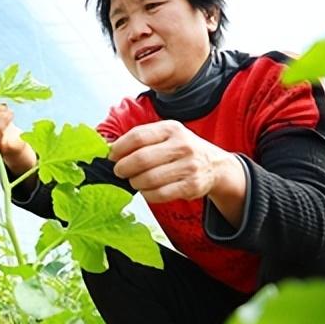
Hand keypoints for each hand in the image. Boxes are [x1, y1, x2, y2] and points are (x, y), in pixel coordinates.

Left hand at [109, 120, 243, 205]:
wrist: (215, 165)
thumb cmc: (182, 149)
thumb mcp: (167, 135)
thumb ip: (142, 139)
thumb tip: (109, 148)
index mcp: (171, 128)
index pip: (138, 136)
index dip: (120, 148)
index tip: (111, 156)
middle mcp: (182, 145)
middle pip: (141, 159)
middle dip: (123, 168)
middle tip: (119, 172)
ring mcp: (188, 166)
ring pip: (149, 178)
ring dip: (135, 182)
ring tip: (134, 181)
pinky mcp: (191, 186)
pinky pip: (160, 194)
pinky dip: (147, 194)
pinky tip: (146, 190)